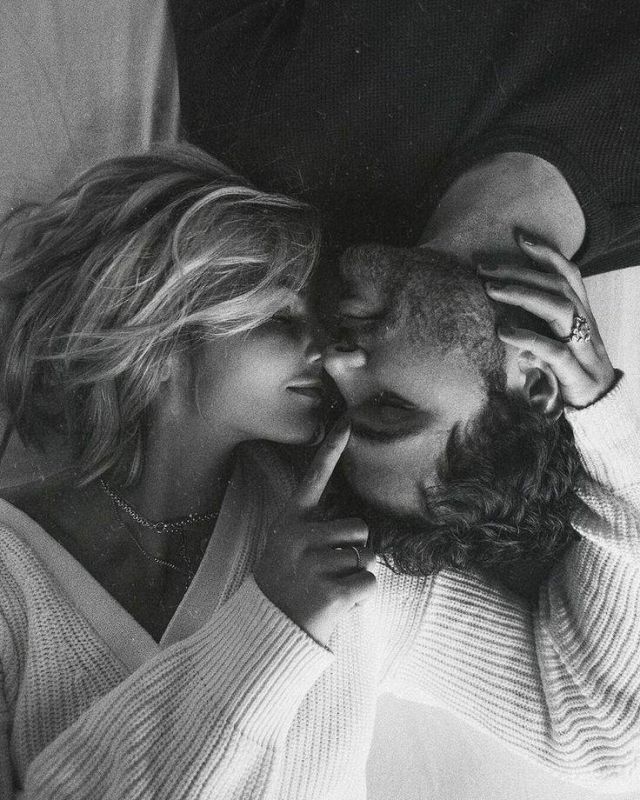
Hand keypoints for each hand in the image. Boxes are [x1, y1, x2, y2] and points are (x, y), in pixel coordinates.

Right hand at [253, 418, 376, 646]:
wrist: (270, 631)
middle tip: (327, 571)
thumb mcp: (289, 549)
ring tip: (328, 587)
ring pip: (367, 557)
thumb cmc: (288, 586)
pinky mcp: (329, 592)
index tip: (347, 419)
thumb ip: (317, 531)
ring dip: (356, 574)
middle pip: (359, 527)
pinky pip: (369, 583)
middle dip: (355, 550)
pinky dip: (361, 597)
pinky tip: (335, 604)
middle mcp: (298, 537)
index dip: (332, 448)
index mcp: (291, 522)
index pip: (314, 478)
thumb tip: (361, 529)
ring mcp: (312, 564)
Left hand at [477, 233, 615, 408]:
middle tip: (484, 267)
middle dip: (520, 272)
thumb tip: (504, 318)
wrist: (601, 407)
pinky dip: (528, 339)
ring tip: (490, 290)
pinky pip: (554, 350)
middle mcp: (585, 325)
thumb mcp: (554, 342)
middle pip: (557, 286)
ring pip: (560, 309)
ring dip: (523, 295)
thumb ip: (537, 326)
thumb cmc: (571, 372)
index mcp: (582, 315)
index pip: (569, 274)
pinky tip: (504, 332)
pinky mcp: (576, 373)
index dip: (547, 253)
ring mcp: (583, 348)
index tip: (519, 237)